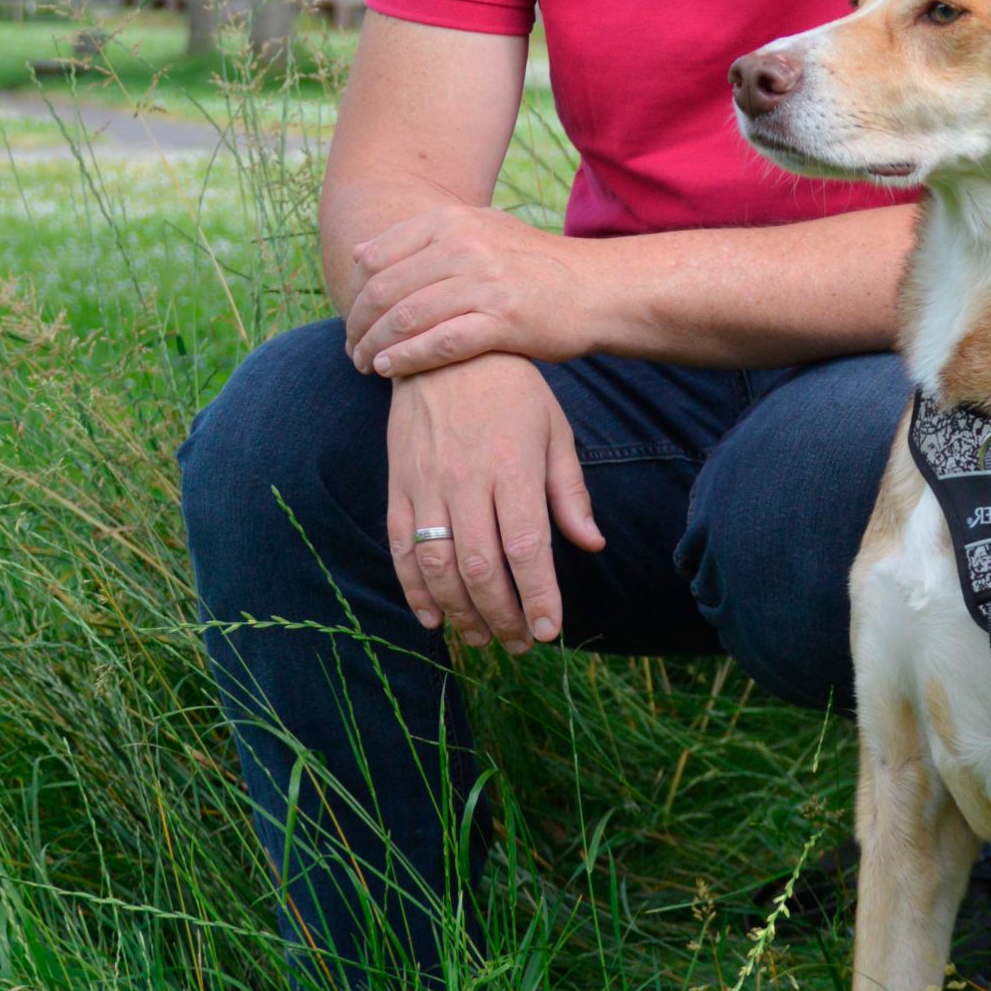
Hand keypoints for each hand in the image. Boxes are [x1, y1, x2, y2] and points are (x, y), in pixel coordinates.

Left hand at [347, 205, 600, 375]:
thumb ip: (422, 241)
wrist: (597, 289)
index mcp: (455, 222)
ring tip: (362, 364)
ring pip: (407, 317)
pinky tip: (388, 371)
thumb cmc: (535, 267)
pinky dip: (406, 359)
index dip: (356, 290)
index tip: (351, 316)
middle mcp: (465, 247)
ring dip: (375, 345)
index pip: (380, 255)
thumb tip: (361, 252)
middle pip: (387, 289)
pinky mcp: (502, 321)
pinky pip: (438, 344)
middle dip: (359, 323)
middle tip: (350, 348)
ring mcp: (484, 283)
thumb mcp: (482, 233)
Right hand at [386, 358, 603, 650]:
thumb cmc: (512, 390)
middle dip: (501, 616)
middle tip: (518, 645)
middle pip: (481, 567)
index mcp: (513, 467)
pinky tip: (433, 618)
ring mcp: (426, 484)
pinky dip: (414, 589)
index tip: (549, 631)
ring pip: (439, 565)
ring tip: (482, 638)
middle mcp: (466, 480)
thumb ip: (569, 491)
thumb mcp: (554, 430)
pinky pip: (402, 547)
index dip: (537, 595)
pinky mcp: (399, 485)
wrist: (443, 345)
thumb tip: (591, 545)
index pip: (526, 547)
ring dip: (460, 612)